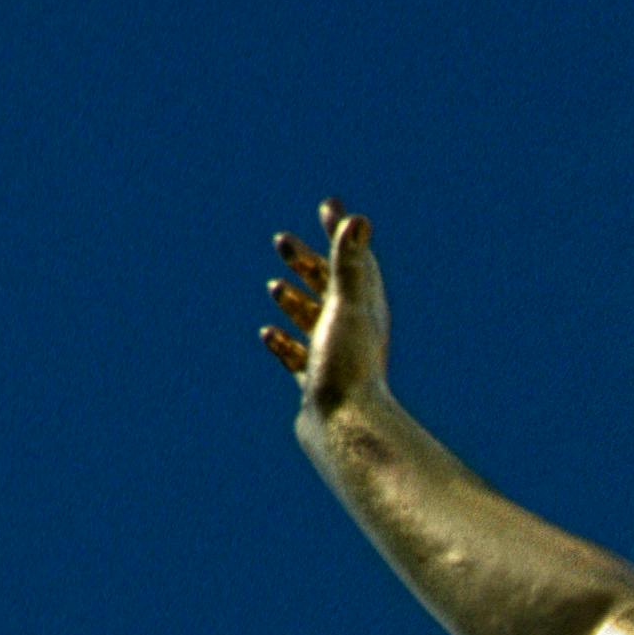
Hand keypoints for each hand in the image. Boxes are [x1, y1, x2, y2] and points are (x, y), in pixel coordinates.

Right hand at [263, 201, 388, 415]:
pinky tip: (268, 333)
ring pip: (313, 322)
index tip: (327, 205)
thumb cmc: (348, 367)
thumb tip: (358, 218)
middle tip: (281, 240)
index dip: (340, 232)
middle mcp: (354, 333)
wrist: (345, 429)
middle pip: (330, 289)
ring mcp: (335, 359)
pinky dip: (285, 340)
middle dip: (306, 262)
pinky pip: (299, 357)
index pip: (354, 260)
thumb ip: (349, 263)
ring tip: (274, 285)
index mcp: (365, 310)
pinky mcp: (317, 384)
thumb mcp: (345, 308)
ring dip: (295, 300)